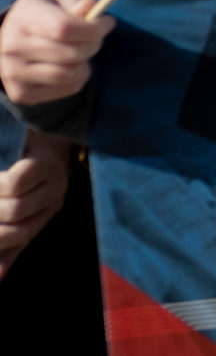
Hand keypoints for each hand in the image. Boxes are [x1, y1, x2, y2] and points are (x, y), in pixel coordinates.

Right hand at [0, 0, 110, 108]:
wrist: (15, 37)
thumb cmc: (46, 13)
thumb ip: (77, 3)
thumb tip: (90, 5)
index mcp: (23, 19)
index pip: (63, 29)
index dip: (93, 28)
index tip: (109, 22)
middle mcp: (12, 48)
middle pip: (70, 54)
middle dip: (94, 44)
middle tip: (98, 36)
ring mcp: (13, 73)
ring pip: (69, 74)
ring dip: (86, 63)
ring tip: (83, 51)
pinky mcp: (21, 93)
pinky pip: (67, 88)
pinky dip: (79, 78)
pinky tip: (72, 65)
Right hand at [0, 131, 71, 275]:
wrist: (40, 125)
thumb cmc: (19, 167)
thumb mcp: (11, 205)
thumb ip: (6, 245)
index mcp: (42, 214)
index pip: (14, 243)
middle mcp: (54, 200)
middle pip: (11, 228)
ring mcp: (55, 182)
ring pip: (13, 208)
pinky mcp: (47, 163)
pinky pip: (16, 184)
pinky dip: (0, 184)